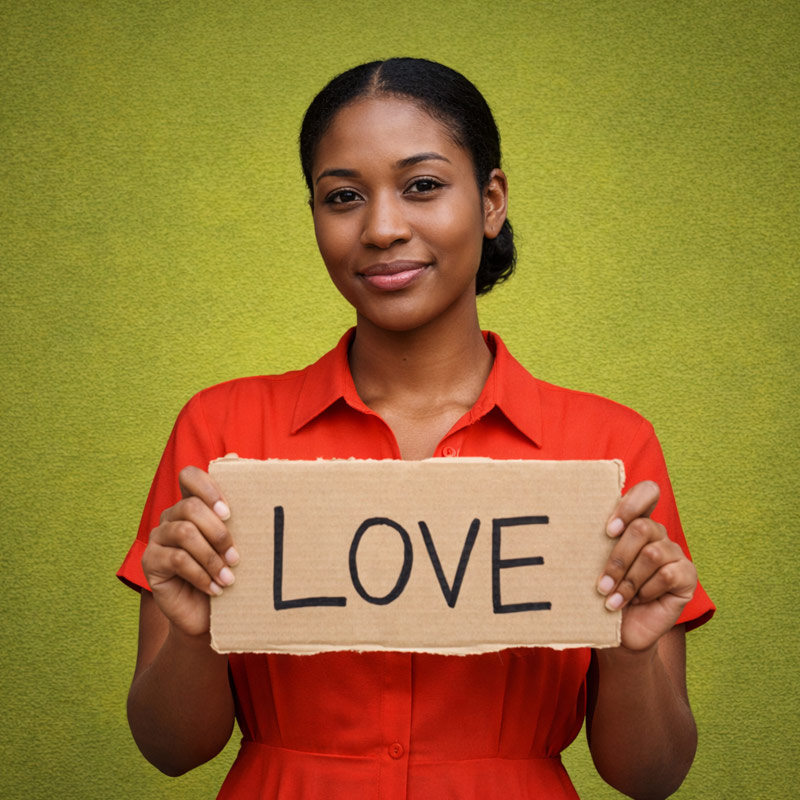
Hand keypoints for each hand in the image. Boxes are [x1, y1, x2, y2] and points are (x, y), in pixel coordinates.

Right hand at [141, 466, 238, 637]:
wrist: (208, 614)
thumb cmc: (226, 571)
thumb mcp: (237, 540)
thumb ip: (236, 506)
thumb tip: (236, 456)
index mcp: (192, 504)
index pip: (190, 476)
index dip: (208, 487)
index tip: (230, 513)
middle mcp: (171, 516)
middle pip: (190, 507)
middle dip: (218, 532)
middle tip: (236, 556)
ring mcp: (157, 538)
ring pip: (184, 533)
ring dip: (212, 557)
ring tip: (229, 577)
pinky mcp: (150, 562)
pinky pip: (177, 560)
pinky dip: (201, 574)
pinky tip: (215, 588)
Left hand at [597, 481, 696, 651]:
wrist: (622, 631)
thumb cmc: (605, 593)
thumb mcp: (595, 564)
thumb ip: (594, 543)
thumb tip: (565, 530)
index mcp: (635, 522)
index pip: (647, 492)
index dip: (630, 505)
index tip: (609, 530)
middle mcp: (657, 533)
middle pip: (642, 527)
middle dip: (618, 558)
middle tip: (601, 584)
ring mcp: (675, 552)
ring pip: (652, 553)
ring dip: (628, 580)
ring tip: (612, 598)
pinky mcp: (686, 575)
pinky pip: (667, 575)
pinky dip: (646, 591)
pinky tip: (636, 601)